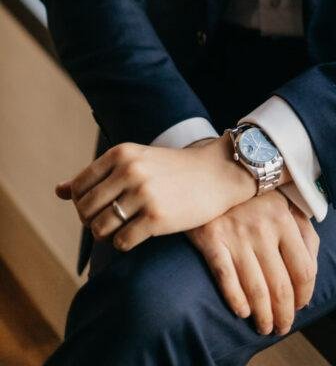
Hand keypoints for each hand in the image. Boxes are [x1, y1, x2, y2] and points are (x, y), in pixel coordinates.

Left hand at [54, 136, 263, 249]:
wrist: (216, 174)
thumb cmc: (172, 170)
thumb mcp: (135, 161)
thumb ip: (96, 176)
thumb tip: (58, 191)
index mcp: (121, 153)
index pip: (79, 189)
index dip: (84, 204)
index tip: (103, 206)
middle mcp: (130, 171)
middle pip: (85, 211)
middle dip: (93, 222)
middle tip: (113, 221)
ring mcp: (143, 195)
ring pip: (100, 229)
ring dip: (108, 235)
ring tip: (124, 228)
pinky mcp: (156, 218)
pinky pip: (122, 242)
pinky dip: (125, 243)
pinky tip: (140, 233)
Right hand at [186, 192, 319, 336]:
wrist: (212, 173)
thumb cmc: (254, 194)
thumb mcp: (285, 203)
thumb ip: (303, 232)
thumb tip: (311, 272)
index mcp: (285, 217)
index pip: (304, 269)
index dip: (304, 295)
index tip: (300, 306)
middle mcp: (263, 227)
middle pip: (281, 285)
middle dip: (284, 313)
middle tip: (282, 327)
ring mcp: (237, 233)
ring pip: (256, 288)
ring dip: (263, 315)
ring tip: (265, 327)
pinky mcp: (212, 238)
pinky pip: (226, 278)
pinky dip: (236, 299)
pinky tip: (242, 311)